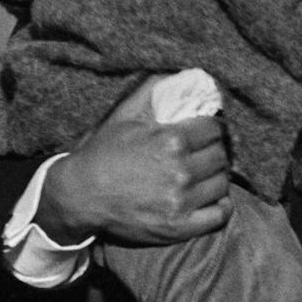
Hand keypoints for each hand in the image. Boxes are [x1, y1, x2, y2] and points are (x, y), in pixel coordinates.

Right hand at [35, 79, 231, 246]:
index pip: (214, 128)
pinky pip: (219, 215)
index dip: (211, 128)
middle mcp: (180, 170)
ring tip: (204, 174)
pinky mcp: (178, 227)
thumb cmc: (103, 153)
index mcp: (171, 139)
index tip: (206, 131)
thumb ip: (153, 90)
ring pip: (221, 182)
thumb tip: (182, 74)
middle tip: (205, 153)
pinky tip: (211, 198)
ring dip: (216, 177)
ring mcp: (181, 201)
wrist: (80, 195)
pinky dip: (220, 206)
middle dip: (214, 151)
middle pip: (220, 155)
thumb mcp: (125, 114)